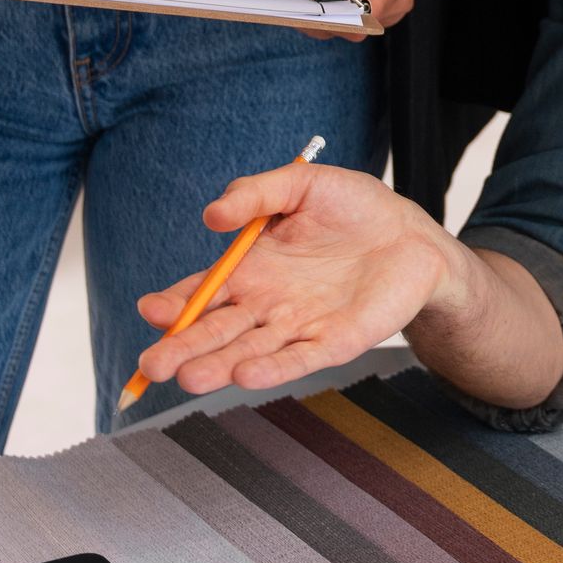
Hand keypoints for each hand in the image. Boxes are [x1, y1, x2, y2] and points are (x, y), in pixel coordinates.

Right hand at [135, 158, 458, 397]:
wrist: (411, 234)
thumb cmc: (353, 207)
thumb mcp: (300, 184)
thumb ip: (254, 193)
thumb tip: (211, 215)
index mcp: (249, 268)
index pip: (200, 293)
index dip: (174, 304)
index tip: (151, 312)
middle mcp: (265, 304)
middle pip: (215, 331)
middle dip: (182, 347)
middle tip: (151, 366)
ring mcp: (297, 326)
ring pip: (249, 351)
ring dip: (218, 366)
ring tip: (189, 377)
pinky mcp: (334, 341)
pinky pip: (299, 359)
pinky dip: (273, 368)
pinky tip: (245, 376)